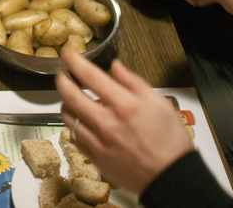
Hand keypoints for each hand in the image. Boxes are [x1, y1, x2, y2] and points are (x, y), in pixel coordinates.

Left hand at [56, 52, 195, 194]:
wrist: (171, 178)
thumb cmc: (170, 142)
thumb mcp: (160, 104)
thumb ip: (134, 82)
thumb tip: (116, 67)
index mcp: (124, 105)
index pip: (90, 76)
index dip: (74, 61)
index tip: (68, 54)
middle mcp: (106, 122)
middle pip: (70, 95)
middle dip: (61, 79)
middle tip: (62, 73)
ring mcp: (98, 141)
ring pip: (68, 117)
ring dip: (66, 103)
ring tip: (71, 98)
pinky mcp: (95, 158)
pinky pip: (74, 137)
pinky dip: (74, 126)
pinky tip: (81, 122)